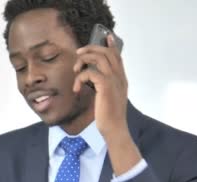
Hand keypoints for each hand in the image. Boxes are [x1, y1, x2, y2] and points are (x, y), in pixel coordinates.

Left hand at [73, 35, 141, 175]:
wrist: (114, 129)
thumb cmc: (109, 117)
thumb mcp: (108, 98)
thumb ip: (103, 86)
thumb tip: (93, 79)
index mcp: (121, 79)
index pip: (118, 56)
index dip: (111, 45)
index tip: (106, 37)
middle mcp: (119, 77)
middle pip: (107, 52)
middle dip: (91, 49)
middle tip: (78, 54)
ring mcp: (114, 81)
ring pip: (99, 58)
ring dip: (84, 60)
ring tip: (75, 69)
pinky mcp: (105, 86)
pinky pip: (90, 72)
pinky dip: (80, 77)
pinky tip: (77, 88)